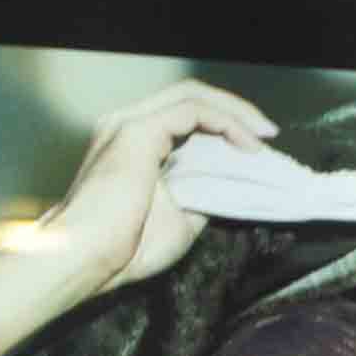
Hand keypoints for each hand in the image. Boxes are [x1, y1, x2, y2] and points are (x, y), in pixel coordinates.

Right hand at [35, 80, 279, 294]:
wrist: (87, 259)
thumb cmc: (125, 248)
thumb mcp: (181, 217)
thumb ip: (202, 191)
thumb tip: (233, 183)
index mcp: (134, 142)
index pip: (186, 115)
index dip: (225, 124)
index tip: (258, 147)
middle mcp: (128, 124)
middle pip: (191, 96)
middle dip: (236, 111)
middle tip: (268, 134)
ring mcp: (130, 123)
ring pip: (193, 96)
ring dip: (235, 112)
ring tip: (264, 135)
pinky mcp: (137, 130)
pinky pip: (192, 111)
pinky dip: (226, 122)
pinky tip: (246, 143)